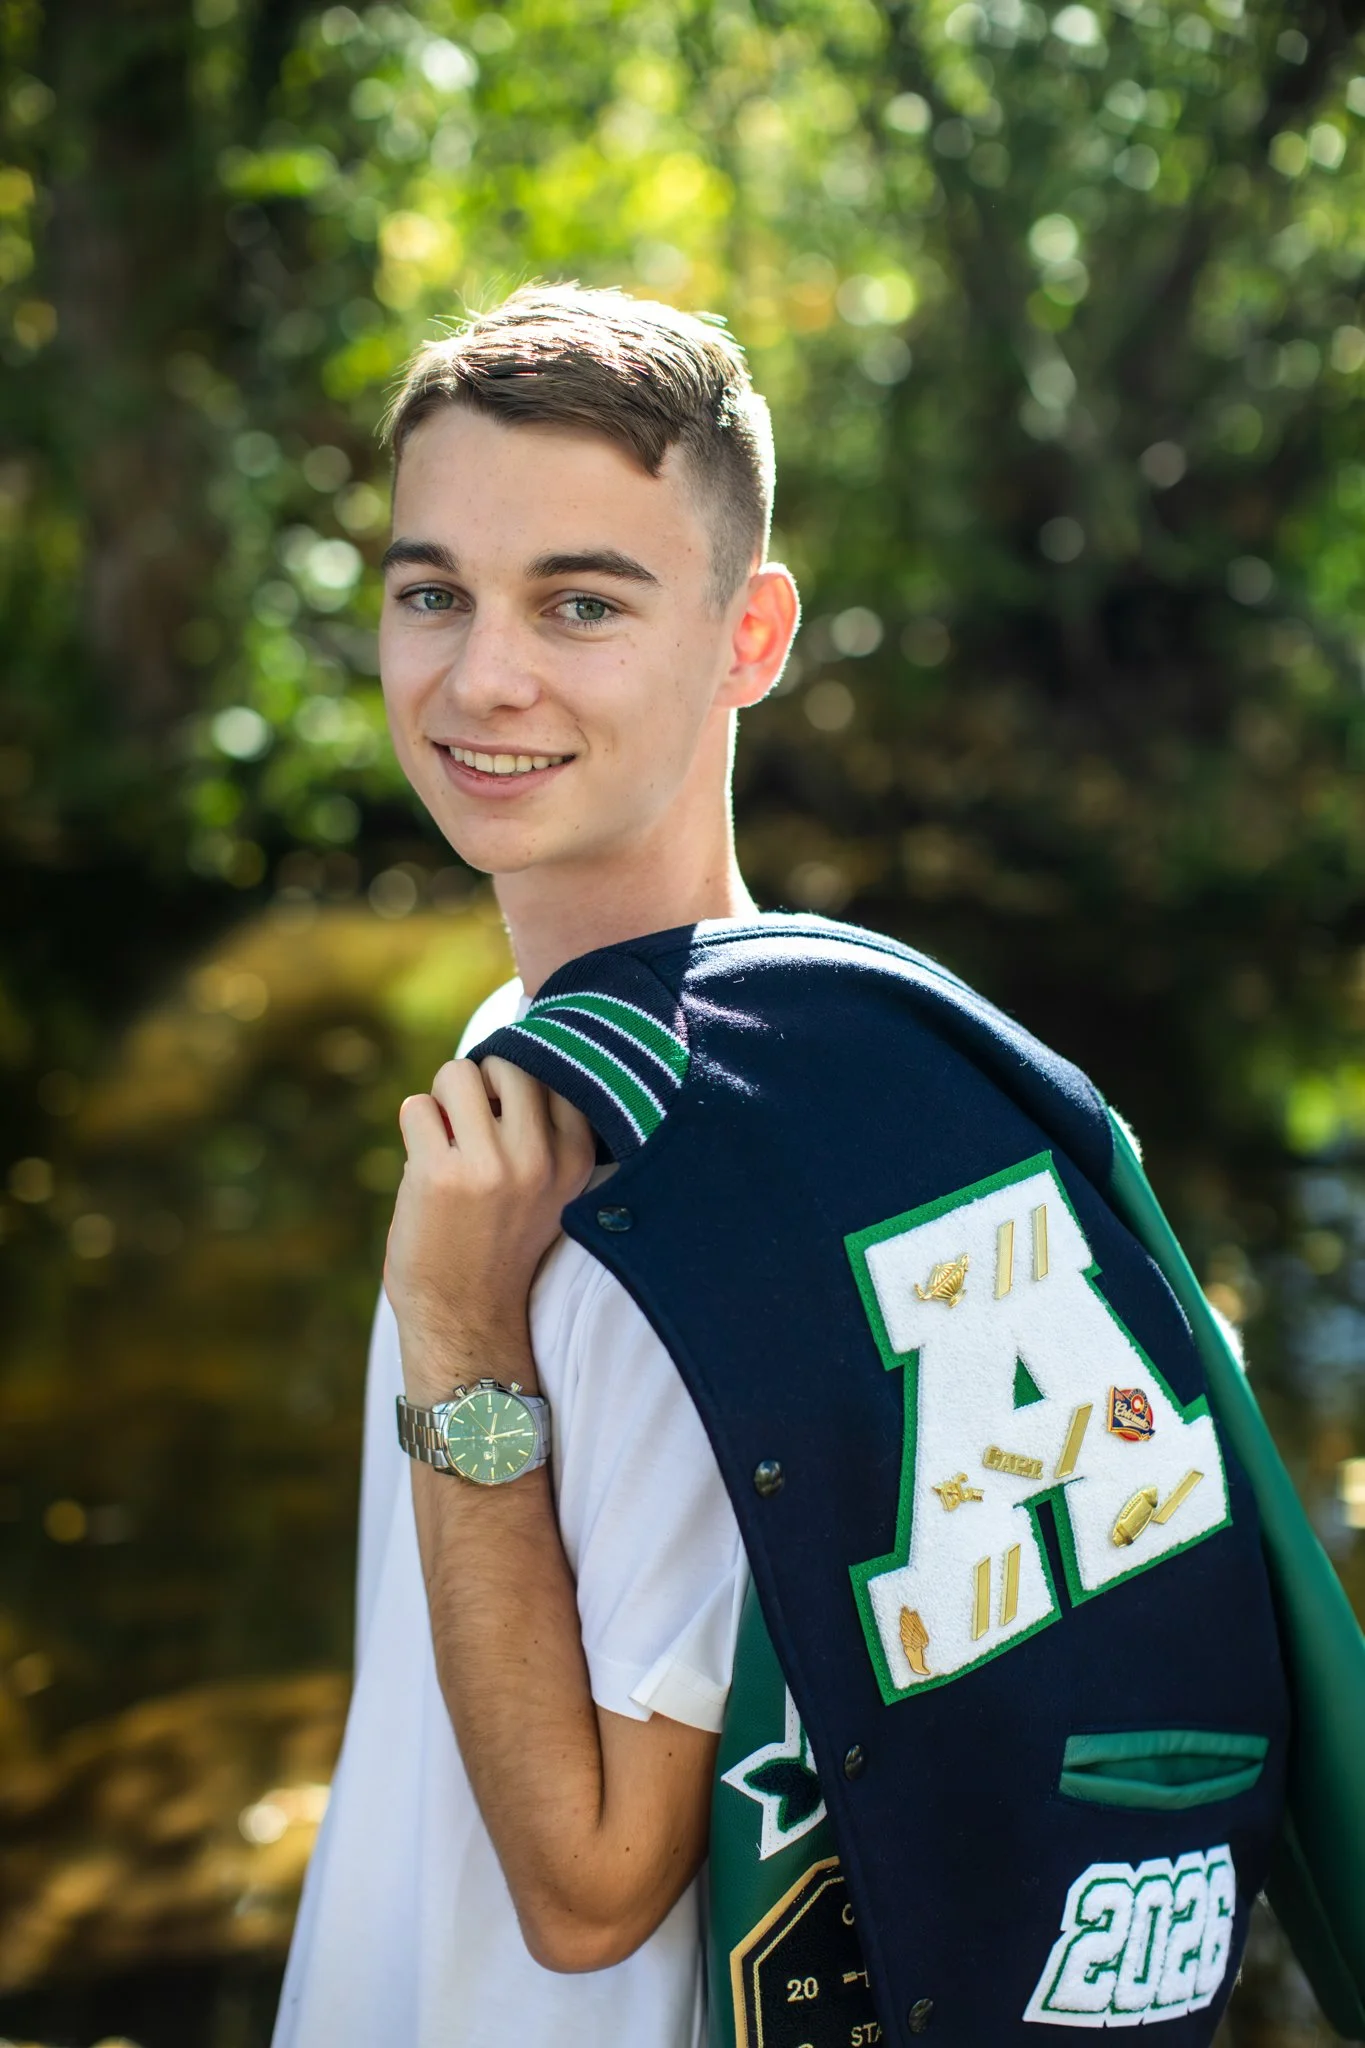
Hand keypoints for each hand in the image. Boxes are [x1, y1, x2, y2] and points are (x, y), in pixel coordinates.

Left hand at [385, 1056, 594, 1396]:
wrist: (467, 1315)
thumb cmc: (501, 1239)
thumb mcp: (549, 1185)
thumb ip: (541, 1127)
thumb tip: (510, 1043)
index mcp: (575, 1156)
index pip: (555, 1069)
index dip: (520, 1082)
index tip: (507, 1113)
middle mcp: (540, 1158)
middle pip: (506, 1062)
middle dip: (479, 1084)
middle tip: (470, 1127)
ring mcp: (490, 1166)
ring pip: (456, 1073)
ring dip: (442, 1101)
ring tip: (446, 1142)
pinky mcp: (439, 1175)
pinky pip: (417, 1107)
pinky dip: (414, 1127)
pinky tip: (425, 1165)